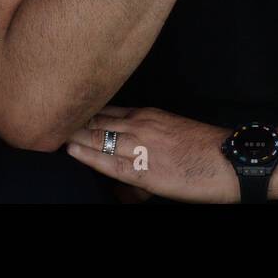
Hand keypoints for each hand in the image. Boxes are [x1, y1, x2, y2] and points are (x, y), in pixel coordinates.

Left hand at [67, 106, 238, 203]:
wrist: (230, 160)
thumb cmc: (206, 147)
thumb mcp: (175, 128)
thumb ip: (150, 130)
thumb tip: (131, 139)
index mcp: (150, 114)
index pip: (108, 109)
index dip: (85, 110)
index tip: (65, 107)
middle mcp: (142, 125)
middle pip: (98, 119)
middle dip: (74, 118)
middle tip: (47, 114)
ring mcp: (142, 146)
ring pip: (99, 136)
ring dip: (75, 134)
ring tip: (50, 132)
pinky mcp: (145, 170)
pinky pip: (110, 162)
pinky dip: (89, 156)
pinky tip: (72, 151)